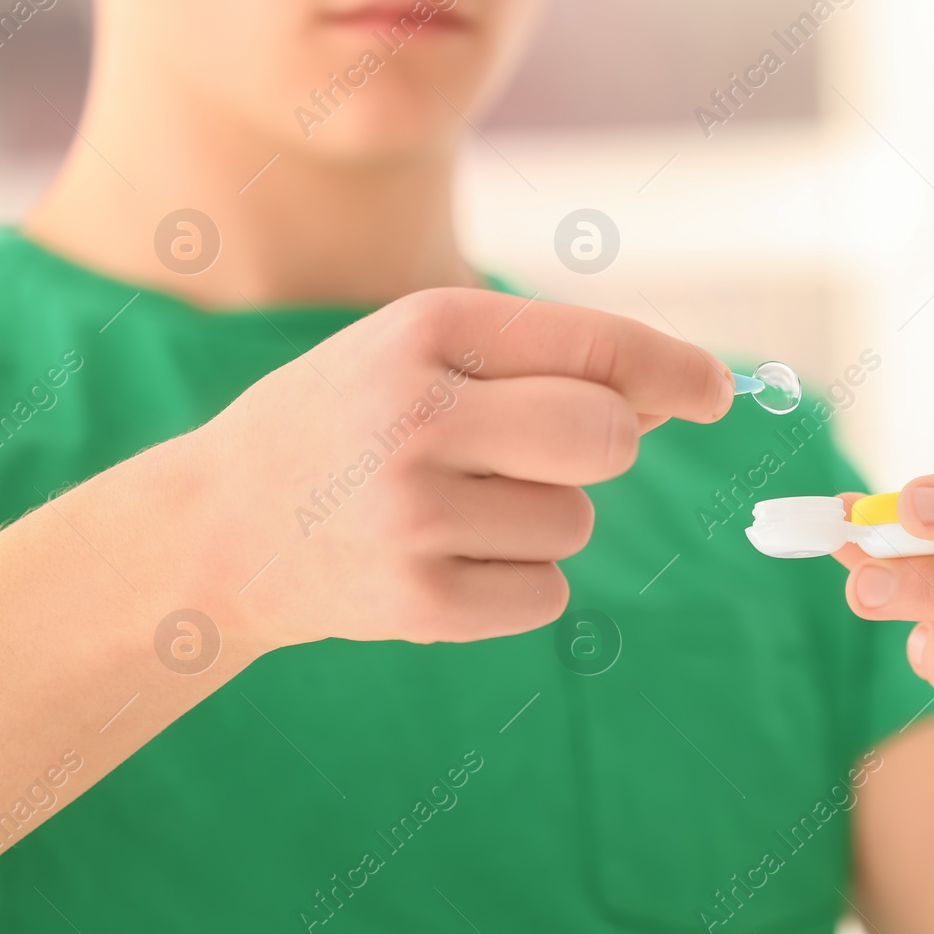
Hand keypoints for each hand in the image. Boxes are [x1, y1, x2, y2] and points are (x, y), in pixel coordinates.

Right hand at [188, 288, 731, 648]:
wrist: (217, 530)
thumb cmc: (348, 423)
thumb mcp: (419, 353)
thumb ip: (543, 361)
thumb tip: (678, 394)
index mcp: (425, 330)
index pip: (597, 346)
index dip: (676, 370)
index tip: (716, 391)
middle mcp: (418, 415)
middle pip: (609, 440)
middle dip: (605, 449)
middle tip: (545, 455)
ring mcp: (413, 515)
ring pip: (577, 524)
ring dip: (541, 521)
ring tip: (454, 508)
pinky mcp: (415, 602)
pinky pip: (545, 594)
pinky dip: (515, 584)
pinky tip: (441, 561)